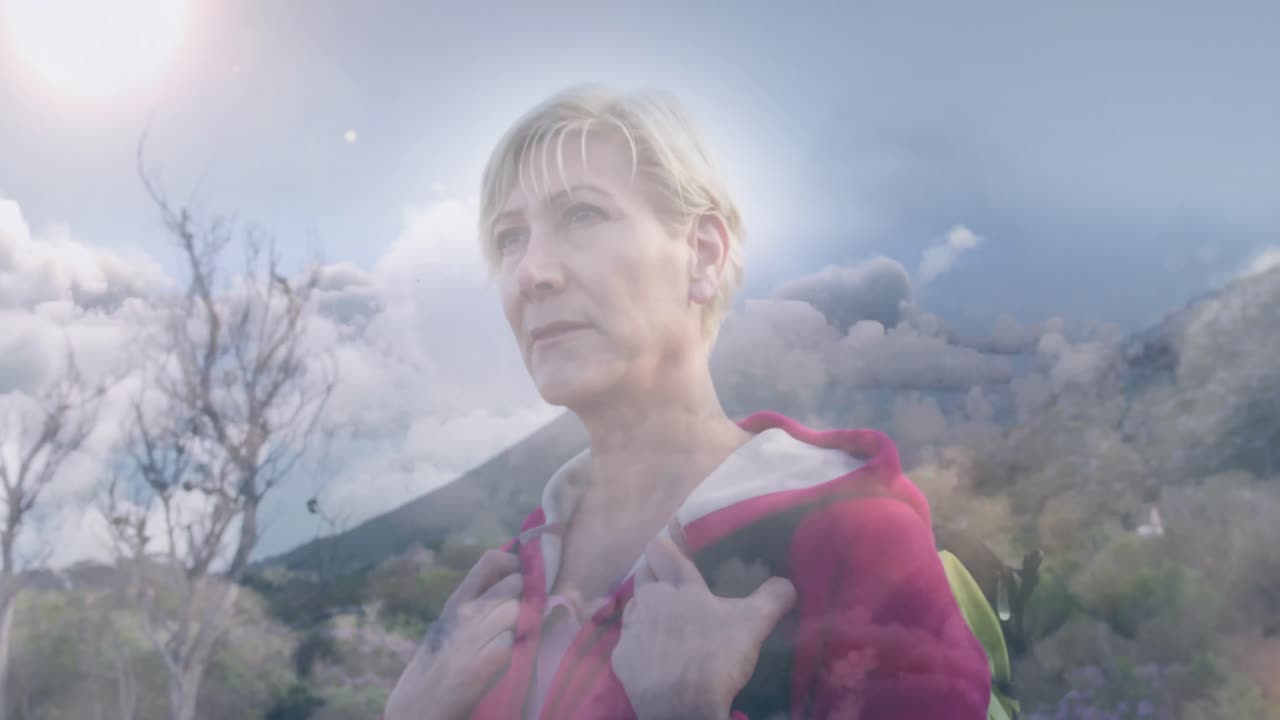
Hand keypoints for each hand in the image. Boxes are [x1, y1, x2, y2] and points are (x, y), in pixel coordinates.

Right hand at [383, 550, 522, 719]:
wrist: (420, 703)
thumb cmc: (438, 662)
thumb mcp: (449, 623)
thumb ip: (475, 602)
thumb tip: (510, 579)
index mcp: (457, 600)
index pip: (491, 560)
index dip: (513, 563)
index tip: (518, 576)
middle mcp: (466, 611)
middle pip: (514, 583)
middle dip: (520, 597)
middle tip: (510, 617)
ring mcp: (477, 634)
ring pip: (517, 610)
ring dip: (517, 624)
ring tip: (498, 641)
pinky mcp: (490, 658)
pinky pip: (514, 640)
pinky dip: (510, 650)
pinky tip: (494, 661)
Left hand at [611, 536, 796, 719]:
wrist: (682, 708)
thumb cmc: (715, 658)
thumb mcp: (753, 625)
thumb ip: (772, 598)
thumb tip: (788, 583)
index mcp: (679, 586)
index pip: (661, 548)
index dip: (666, 543)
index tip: (675, 543)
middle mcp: (649, 600)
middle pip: (643, 572)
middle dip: (655, 572)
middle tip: (674, 582)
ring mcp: (631, 629)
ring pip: (634, 606)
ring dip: (647, 607)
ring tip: (667, 620)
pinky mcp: (621, 658)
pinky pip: (629, 641)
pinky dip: (641, 643)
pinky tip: (656, 654)